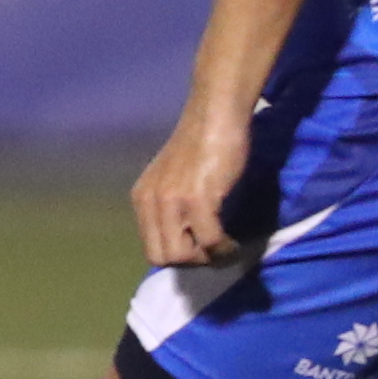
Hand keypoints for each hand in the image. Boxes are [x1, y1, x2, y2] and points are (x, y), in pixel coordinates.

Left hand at [131, 108, 251, 271]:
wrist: (215, 115)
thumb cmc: (203, 146)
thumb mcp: (175, 180)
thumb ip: (172, 208)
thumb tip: (187, 242)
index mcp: (142, 199)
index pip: (151, 249)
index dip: (178, 257)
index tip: (200, 250)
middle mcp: (150, 202)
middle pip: (162, 259)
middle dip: (192, 263)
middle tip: (215, 252)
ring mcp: (171, 201)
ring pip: (182, 257)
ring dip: (208, 259)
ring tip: (226, 247)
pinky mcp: (197, 198)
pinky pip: (210, 241)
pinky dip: (225, 249)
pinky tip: (235, 241)